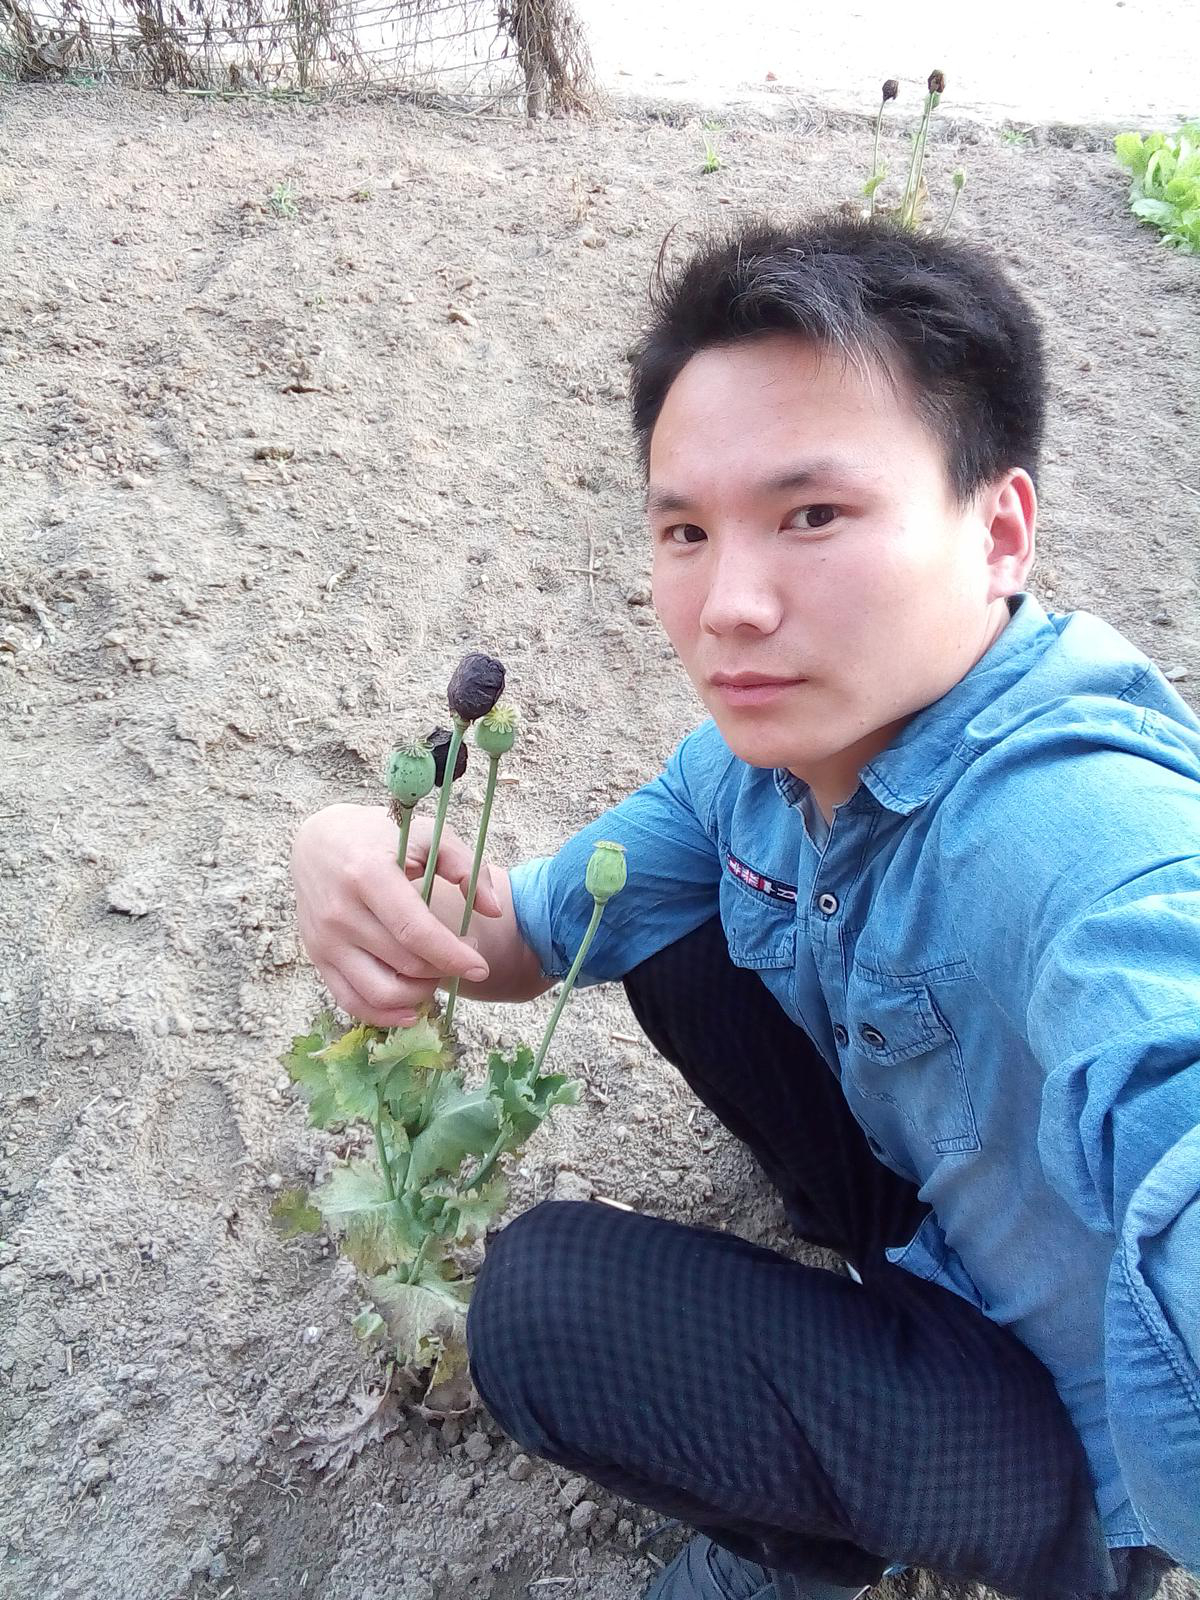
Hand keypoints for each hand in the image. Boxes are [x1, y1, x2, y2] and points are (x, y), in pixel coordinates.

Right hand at [290, 803, 502, 1026]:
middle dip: (445, 969)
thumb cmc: (381, 836)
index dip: (453, 955)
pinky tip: (412, 1009)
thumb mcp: (427, 835)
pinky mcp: (316, 957)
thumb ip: (466, 866)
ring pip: (380, 993)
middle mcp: (341, 912)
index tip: (481, 966)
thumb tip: (494, 910)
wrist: (319, 842)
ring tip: (438, 973)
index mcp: (368, 875)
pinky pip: (351, 1002)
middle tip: (464, 954)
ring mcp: (324, 940)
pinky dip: (385, 1015)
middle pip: (404, 964)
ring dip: (420, 993)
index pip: (415, 932)